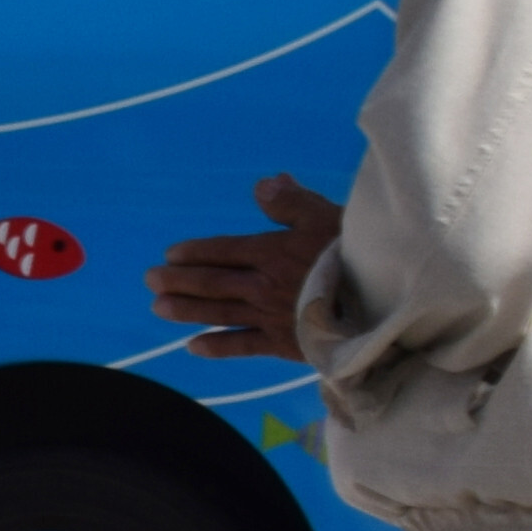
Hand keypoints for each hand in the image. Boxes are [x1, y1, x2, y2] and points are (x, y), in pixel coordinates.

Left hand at [149, 172, 344, 362]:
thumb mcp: (327, 216)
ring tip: (157, 308)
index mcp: (271, 253)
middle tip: (149, 279)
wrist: (382, 304)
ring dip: (186, 310)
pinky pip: (242, 346)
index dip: (195, 252)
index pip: (223, 251)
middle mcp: (262, 286)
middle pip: (211, 283)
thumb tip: (264, 184)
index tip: (170, 254)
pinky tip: (192, 347)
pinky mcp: (283, 344)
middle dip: (178, 280)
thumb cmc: (359, 255)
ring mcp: (269, 317)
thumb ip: (292, 202)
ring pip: (218, 313)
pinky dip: (216, 346)